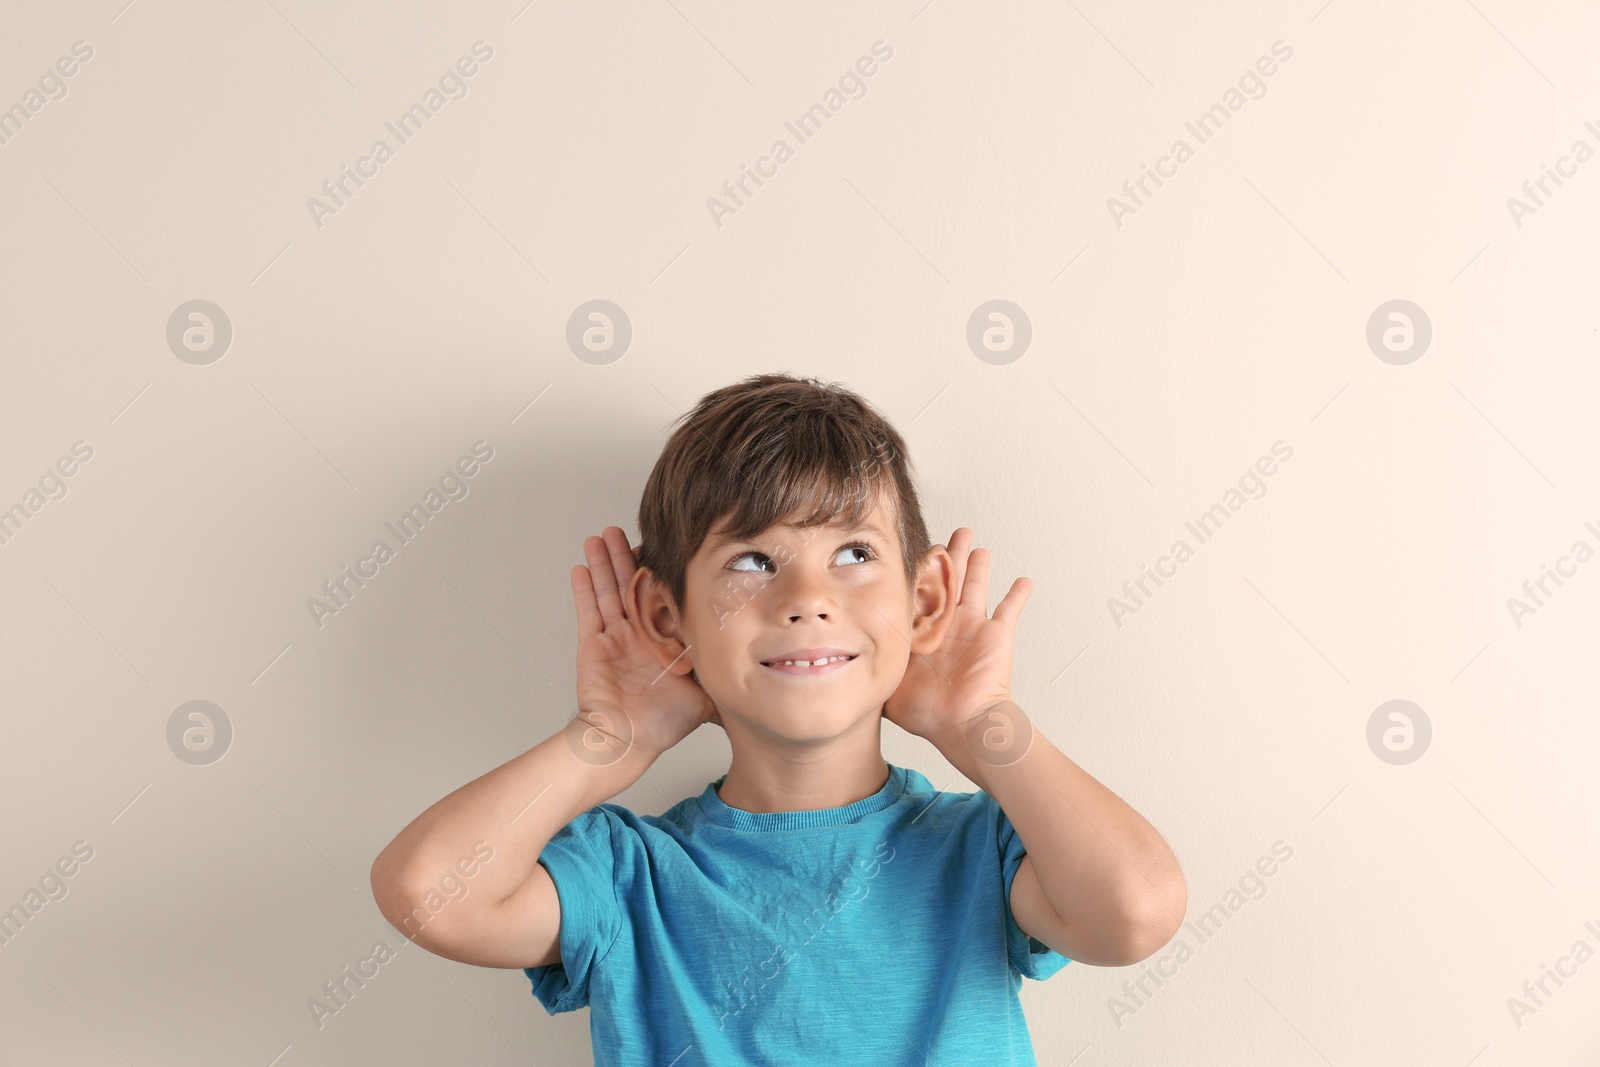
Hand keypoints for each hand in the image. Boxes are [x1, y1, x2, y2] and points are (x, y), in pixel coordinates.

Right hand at [570, 526, 720, 761]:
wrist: (628, 742)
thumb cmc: (663, 723)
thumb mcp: (706, 692)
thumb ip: (727, 673)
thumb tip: (762, 664)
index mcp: (662, 640)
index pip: (662, 596)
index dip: (661, 572)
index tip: (666, 545)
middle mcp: (638, 635)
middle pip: (630, 585)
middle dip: (627, 556)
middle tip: (624, 529)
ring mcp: (614, 638)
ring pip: (608, 591)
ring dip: (604, 563)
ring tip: (600, 537)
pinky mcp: (593, 646)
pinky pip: (588, 612)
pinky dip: (584, 590)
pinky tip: (581, 566)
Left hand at [883, 528, 1030, 744]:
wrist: (962, 725)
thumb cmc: (927, 712)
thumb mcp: (888, 684)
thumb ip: (869, 666)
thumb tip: (842, 657)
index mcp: (922, 634)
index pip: (917, 592)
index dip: (916, 571)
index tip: (912, 548)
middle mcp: (946, 627)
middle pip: (946, 582)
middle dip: (948, 556)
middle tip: (951, 534)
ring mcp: (972, 629)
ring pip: (976, 586)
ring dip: (977, 565)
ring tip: (977, 546)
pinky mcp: (996, 636)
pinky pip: (1011, 609)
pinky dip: (1018, 595)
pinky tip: (1025, 580)